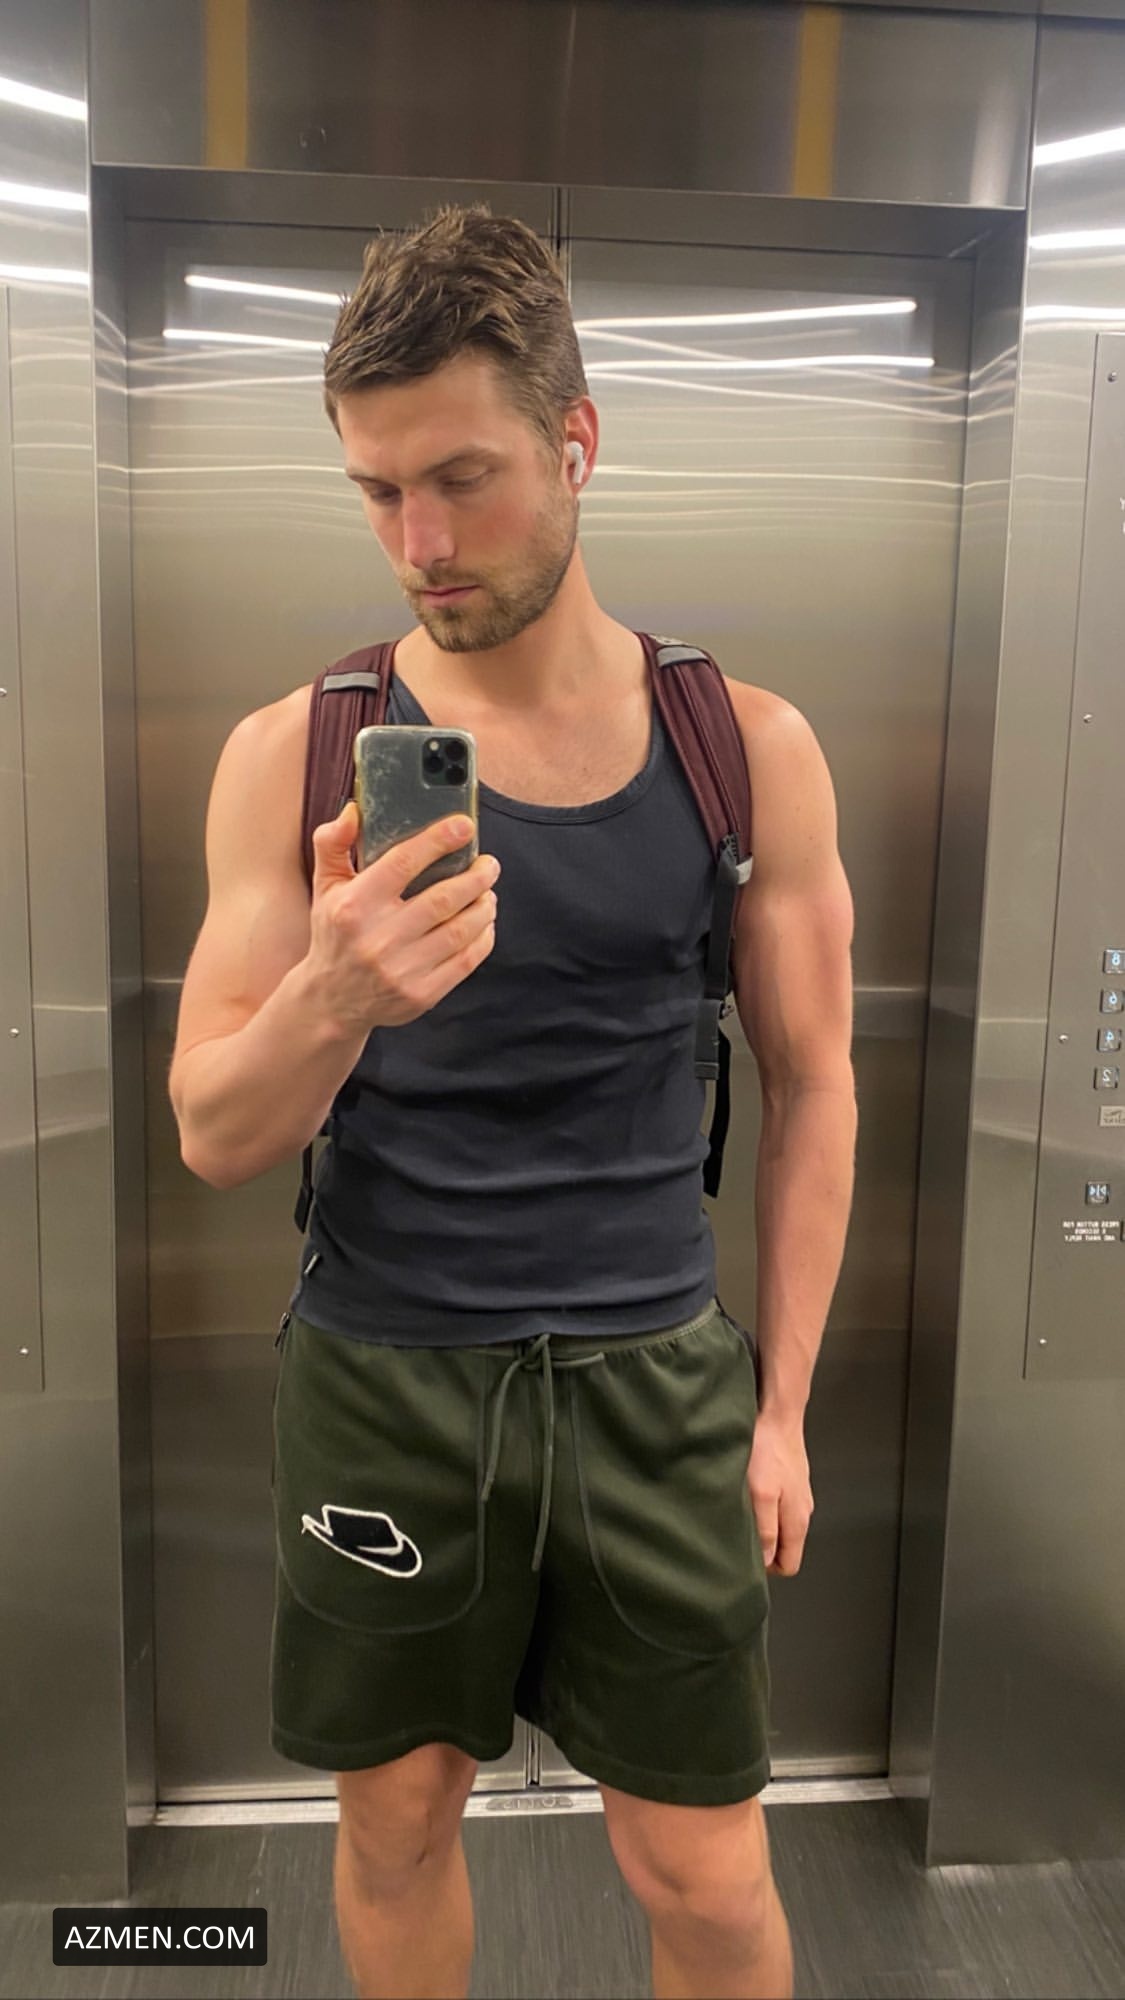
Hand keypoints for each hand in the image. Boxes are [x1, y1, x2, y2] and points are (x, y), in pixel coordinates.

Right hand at [307, 801, 499, 1034]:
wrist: (331, 1000)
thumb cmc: (335, 934)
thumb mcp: (326, 888)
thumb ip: (334, 844)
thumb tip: (353, 810)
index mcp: (354, 905)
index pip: (403, 863)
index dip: (438, 840)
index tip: (464, 826)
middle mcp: (378, 938)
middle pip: (443, 898)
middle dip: (476, 876)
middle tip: (489, 864)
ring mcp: (402, 970)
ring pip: (461, 930)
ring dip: (483, 905)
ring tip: (488, 891)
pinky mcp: (422, 994)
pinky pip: (466, 960)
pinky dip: (483, 937)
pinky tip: (484, 922)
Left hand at [747, 1411, 813, 1575]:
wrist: (778, 1415)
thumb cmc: (768, 1451)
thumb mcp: (761, 1494)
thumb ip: (765, 1530)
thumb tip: (764, 1561)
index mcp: (798, 1522)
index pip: (788, 1565)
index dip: (767, 1567)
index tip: (745, 1554)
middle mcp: (802, 1512)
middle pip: (785, 1548)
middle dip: (763, 1548)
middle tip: (737, 1533)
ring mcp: (797, 1496)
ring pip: (780, 1527)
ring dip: (762, 1526)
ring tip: (740, 1512)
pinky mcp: (790, 1482)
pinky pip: (778, 1507)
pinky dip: (763, 1508)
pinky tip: (748, 1493)